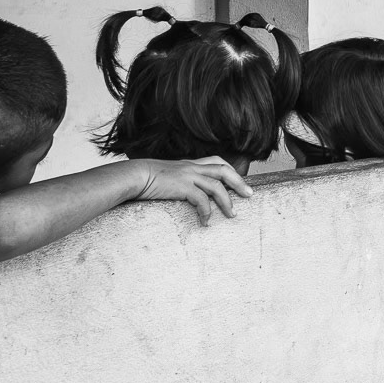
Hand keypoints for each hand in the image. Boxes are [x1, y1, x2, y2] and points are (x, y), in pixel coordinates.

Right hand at [127, 156, 251, 222]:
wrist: (134, 176)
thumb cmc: (146, 178)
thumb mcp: (167, 175)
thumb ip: (179, 180)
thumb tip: (185, 191)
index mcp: (190, 164)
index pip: (217, 161)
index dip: (231, 170)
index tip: (240, 182)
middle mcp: (192, 167)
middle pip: (223, 170)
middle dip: (239, 182)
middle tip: (249, 195)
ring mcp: (188, 176)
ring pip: (217, 185)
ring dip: (227, 201)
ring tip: (232, 214)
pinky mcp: (182, 187)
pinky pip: (201, 200)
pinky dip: (206, 211)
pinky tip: (205, 222)